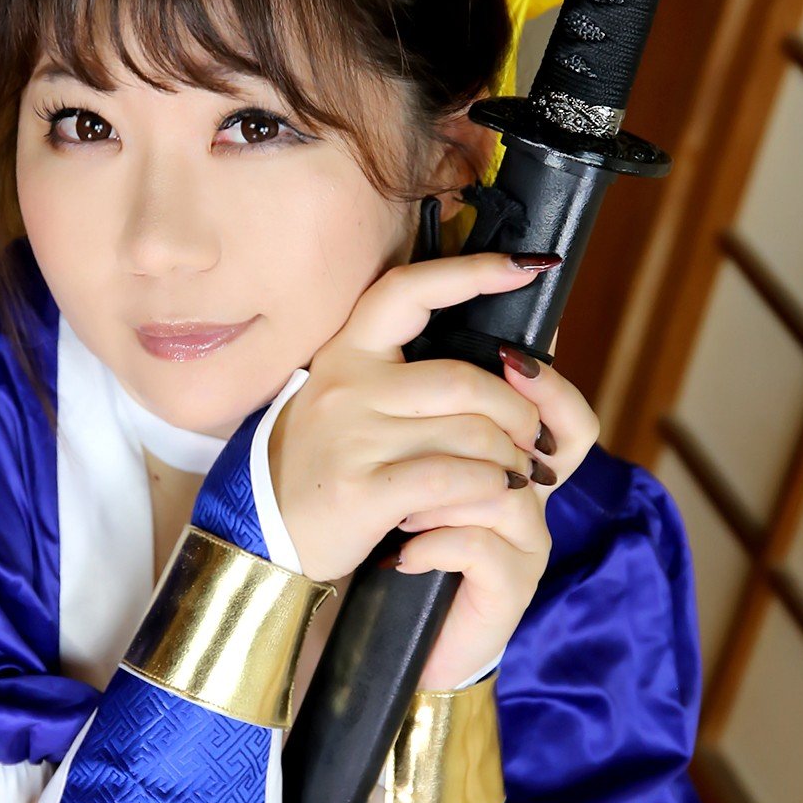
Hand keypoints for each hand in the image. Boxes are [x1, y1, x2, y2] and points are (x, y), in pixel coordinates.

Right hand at [268, 253, 598, 689]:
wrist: (268, 534)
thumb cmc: (330, 465)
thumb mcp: (356, 404)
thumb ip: (416, 376)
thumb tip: (511, 353)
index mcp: (347, 353)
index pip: (408, 290)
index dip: (472, 273)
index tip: (527, 267)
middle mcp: (347, 387)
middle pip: (465, 381)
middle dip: (518, 410)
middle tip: (533, 438)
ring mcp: (352, 438)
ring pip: (469, 432)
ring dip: (510, 457)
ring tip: (518, 473)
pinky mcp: (363, 490)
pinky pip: (452, 477)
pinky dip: (488, 485)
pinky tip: (497, 492)